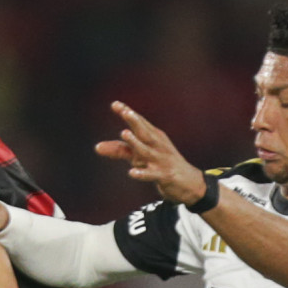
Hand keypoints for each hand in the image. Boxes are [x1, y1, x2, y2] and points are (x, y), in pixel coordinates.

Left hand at [93, 101, 208, 205]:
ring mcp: (161, 160)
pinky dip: (142, 173)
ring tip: (124, 133)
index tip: (115, 104)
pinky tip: (131, 172)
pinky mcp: (164, 176)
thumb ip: (119, 150)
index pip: (140, 123)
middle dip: (134, 121)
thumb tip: (97, 147)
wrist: (191, 183)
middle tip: (125, 112)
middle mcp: (157, 146)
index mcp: (154, 137)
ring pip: (146, 151)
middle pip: (144, 132)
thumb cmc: (163, 165)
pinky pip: (151, 174)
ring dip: (135, 142)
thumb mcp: (141, 155)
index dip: (128, 113)